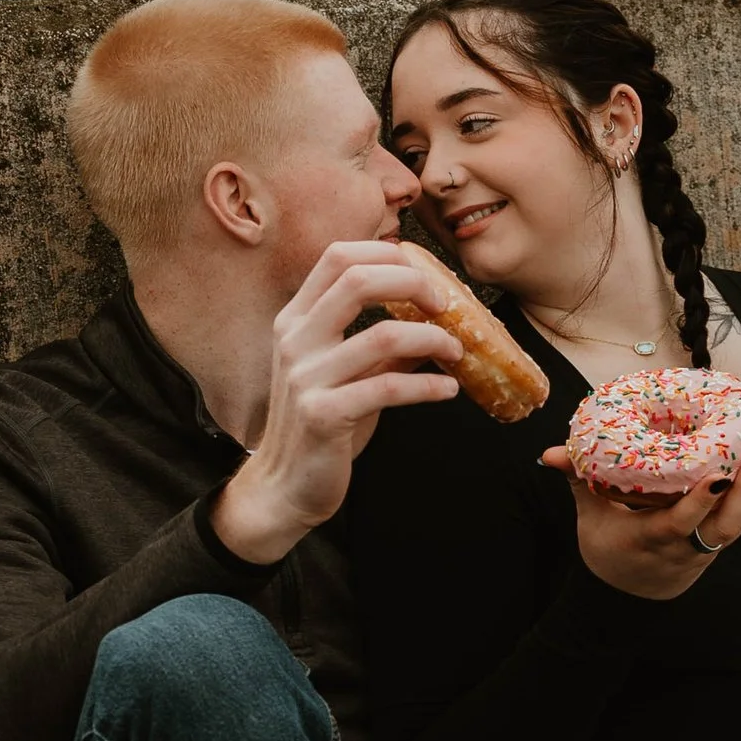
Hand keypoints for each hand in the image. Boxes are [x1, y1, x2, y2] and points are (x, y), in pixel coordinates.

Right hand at [210, 238, 460, 564]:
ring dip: (432, 338)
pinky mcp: (322, 414)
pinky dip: (427, 385)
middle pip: (357, 280)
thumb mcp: (349, 374)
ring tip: (456, 351)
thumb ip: (385, 345)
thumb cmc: (321, 424)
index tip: (426, 276)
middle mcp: (295, 340)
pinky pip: (387, 387)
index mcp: (296, 319)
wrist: (284, 485)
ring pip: (381, 335)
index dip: (388, 254)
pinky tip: (448, 389)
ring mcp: (305, 376)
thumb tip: (439, 321)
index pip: (339, 257)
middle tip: (446, 305)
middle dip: (413, 283)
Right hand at [540, 440, 740, 600]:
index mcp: (649, 539)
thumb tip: (550, 454)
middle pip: (723, 526)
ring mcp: (702, 549)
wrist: (625, 597)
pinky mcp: (714, 546)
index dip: (700, 504)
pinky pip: (738, 524)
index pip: (679, 525)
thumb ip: (578, 481)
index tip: (716, 477)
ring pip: (737, 526)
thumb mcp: (589, 518)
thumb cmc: (607, 550)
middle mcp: (682, 547)